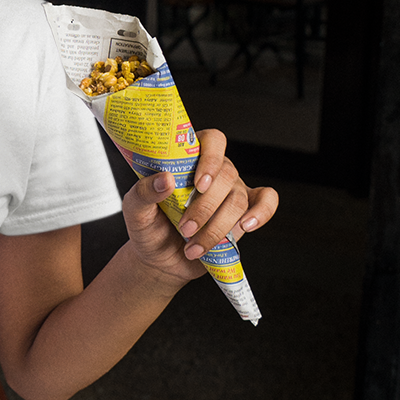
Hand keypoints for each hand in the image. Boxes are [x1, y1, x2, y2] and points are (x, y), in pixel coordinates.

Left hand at [121, 128, 277, 287]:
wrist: (159, 258)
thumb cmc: (147, 226)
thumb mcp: (133, 209)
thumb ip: (143, 192)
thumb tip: (165, 179)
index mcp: (189, 159)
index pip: (212, 140)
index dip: (210, 158)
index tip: (198, 184)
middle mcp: (215, 171)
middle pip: (226, 175)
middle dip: (206, 207)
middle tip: (185, 228)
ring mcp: (232, 191)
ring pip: (239, 200)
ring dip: (217, 227)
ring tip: (194, 245)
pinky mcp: (243, 214)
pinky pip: (266, 202)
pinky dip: (261, 214)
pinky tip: (246, 227)